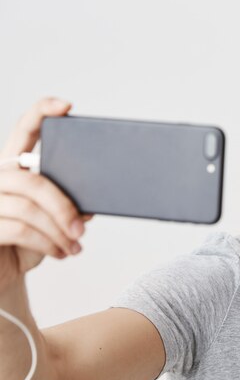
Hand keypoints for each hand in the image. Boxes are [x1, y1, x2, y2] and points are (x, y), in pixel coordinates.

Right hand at [0, 98, 91, 292]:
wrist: (4, 273)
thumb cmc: (28, 242)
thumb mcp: (53, 220)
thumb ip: (68, 203)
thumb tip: (92, 204)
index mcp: (13, 166)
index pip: (24, 130)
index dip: (42, 112)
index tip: (66, 106)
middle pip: (33, 180)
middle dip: (64, 206)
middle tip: (82, 229)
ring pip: (28, 208)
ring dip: (59, 231)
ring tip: (75, 245)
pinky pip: (20, 230)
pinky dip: (48, 244)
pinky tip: (61, 253)